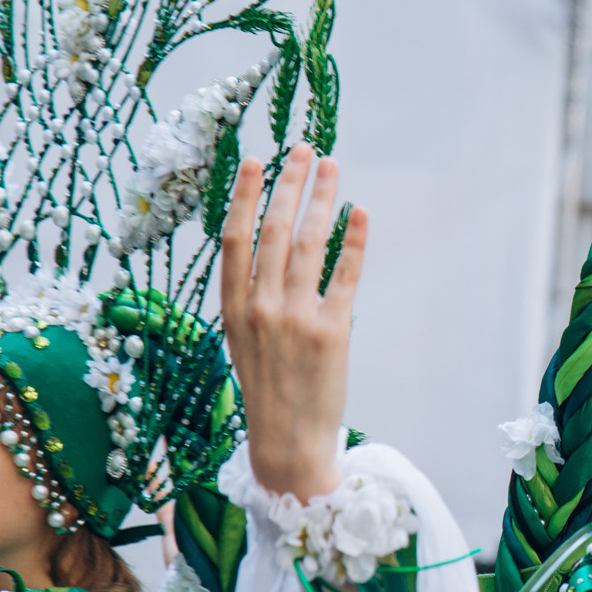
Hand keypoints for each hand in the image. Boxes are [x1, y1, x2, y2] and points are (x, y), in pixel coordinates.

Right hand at [221, 146, 368, 501]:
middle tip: (305, 149)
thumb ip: (248, 298)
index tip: (257, 161)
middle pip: (275, 231)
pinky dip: (354, 241)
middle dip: (290, 184)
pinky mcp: (333, 332)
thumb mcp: (240, 341)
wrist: (287, 442)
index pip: (236, 239)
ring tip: (331, 168)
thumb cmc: (266, 389)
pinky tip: (360, 212)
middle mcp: (260, 308)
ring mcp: (296, 319)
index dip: (246, 196)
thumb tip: (264, 250)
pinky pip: (345, 276)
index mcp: (231, 309)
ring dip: (322, 199)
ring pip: (310, 244)